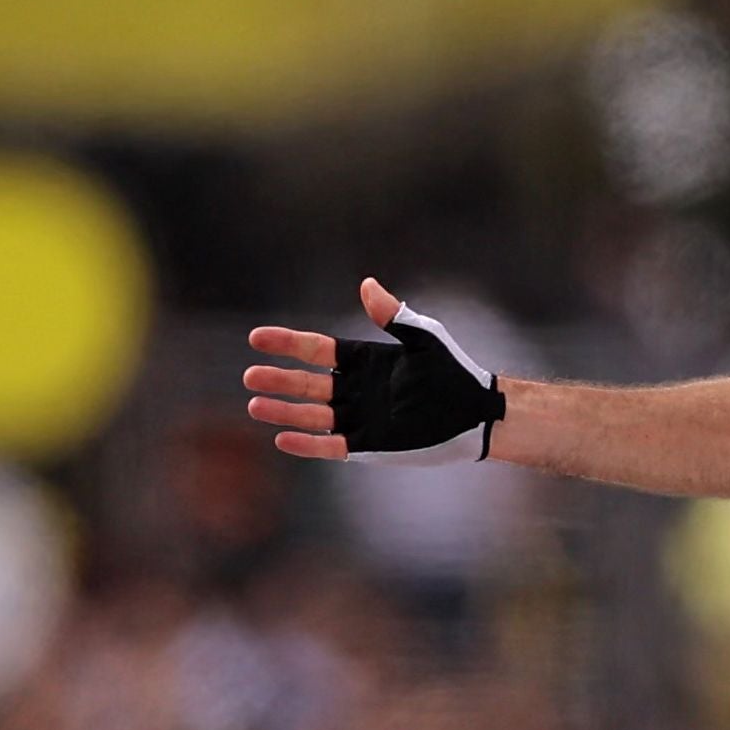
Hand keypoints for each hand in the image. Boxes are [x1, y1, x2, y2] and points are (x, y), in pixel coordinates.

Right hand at [242, 277, 503, 459]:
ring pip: (313, 415)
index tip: (257, 338)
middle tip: (250, 376)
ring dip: (284, 411)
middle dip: (279, 380)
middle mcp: (355, 389)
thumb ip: (394, 317)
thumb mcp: (424, 340)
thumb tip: (367, 284)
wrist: (478, 414)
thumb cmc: (453, 373)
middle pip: (307, 384)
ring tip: (256, 406)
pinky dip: (308, 444)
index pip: (317, 350)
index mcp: (364, 361)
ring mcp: (360, 418)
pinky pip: (332, 445)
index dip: (287, 344)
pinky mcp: (369, 445)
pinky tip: (282, 439)